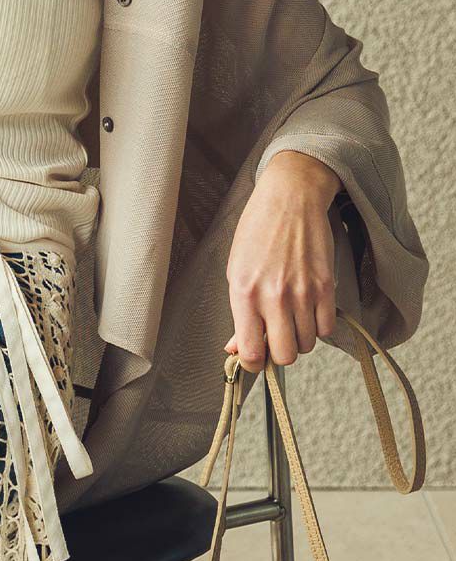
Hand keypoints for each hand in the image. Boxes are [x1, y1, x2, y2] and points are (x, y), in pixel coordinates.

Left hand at [224, 152, 339, 370]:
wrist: (291, 198)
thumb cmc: (257, 233)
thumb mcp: (235, 272)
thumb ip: (239, 315)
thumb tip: (237, 349)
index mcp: (244, 294)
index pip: (250, 351)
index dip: (253, 362)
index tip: (255, 356)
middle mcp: (273, 297)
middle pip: (284, 355)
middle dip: (278, 354)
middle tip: (275, 339)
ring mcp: (302, 292)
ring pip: (306, 344)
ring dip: (299, 339)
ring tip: (291, 321)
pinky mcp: (326, 285)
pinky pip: (326, 327)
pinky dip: (318, 327)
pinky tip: (308, 312)